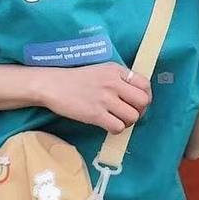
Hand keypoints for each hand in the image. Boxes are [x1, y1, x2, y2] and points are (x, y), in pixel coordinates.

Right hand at [38, 63, 152, 132]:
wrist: (52, 85)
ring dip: (128, 122)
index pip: (145, 84)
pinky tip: (108, 125)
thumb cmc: (77, 79)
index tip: (138, 102)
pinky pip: (118, 127)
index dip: (146, 96)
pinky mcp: (95, 114)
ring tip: (118, 120)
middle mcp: (113, 83)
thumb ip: (118, 78)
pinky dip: (116, 129)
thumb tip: (136, 94)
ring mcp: (105, 99)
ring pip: (132, 116)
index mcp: (116, 70)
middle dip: (139, 110)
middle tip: (129, 113)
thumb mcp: (101, 70)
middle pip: (143, 101)